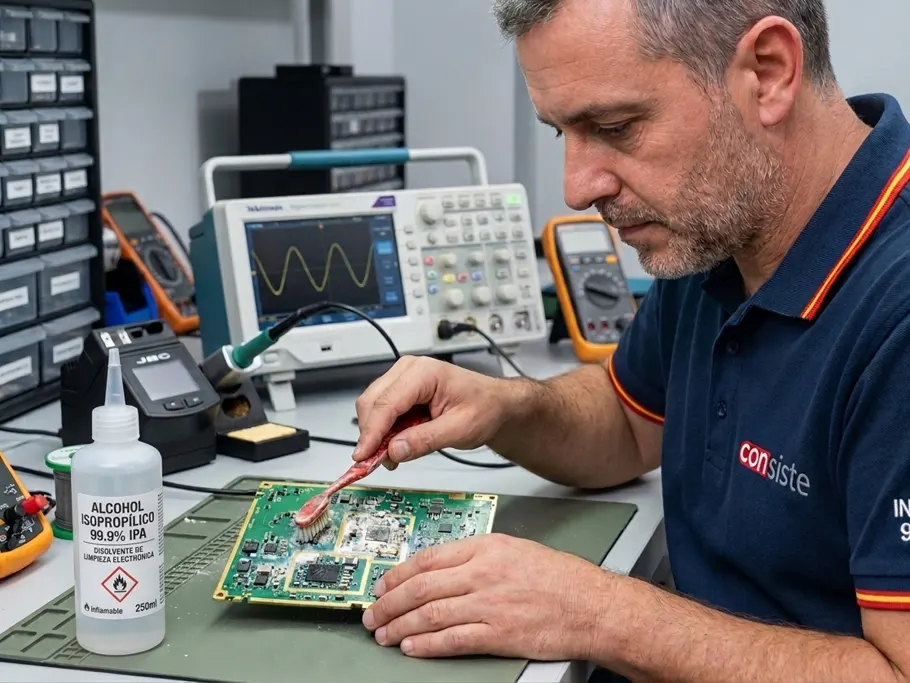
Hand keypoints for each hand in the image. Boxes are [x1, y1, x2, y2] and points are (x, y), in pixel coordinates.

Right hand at [353, 355, 514, 469]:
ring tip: (391, 456)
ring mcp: (403, 378)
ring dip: (376, 435)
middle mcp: (409, 370)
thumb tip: (394, 450)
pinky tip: (395, 446)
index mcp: (424, 373)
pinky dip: (383, 431)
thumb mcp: (460, 429)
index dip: (371, 432)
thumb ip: (426, 439)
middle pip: (372, 403)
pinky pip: (382, 411)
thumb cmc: (484, 407)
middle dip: (370, 434)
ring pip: (372, 407)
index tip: (363, 456)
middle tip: (376, 463)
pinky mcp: (401, 391)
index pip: (387, 403)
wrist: (495, 404)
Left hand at [361, 533, 613, 658]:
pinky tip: (413, 647)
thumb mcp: (516, 549)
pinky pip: (452, 640)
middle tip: (372, 613)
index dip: (398, 573)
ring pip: (430, 614)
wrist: (592, 606)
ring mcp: (489, 605)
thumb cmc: (561, 579)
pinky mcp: (498, 634)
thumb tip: (443, 566)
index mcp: (487, 547)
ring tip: (385, 634)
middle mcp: (484, 573)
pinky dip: (427, 645)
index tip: (382, 584)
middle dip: (389, 602)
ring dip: (401, 626)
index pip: (429, 558)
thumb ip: (479, 555)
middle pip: (422, 587)